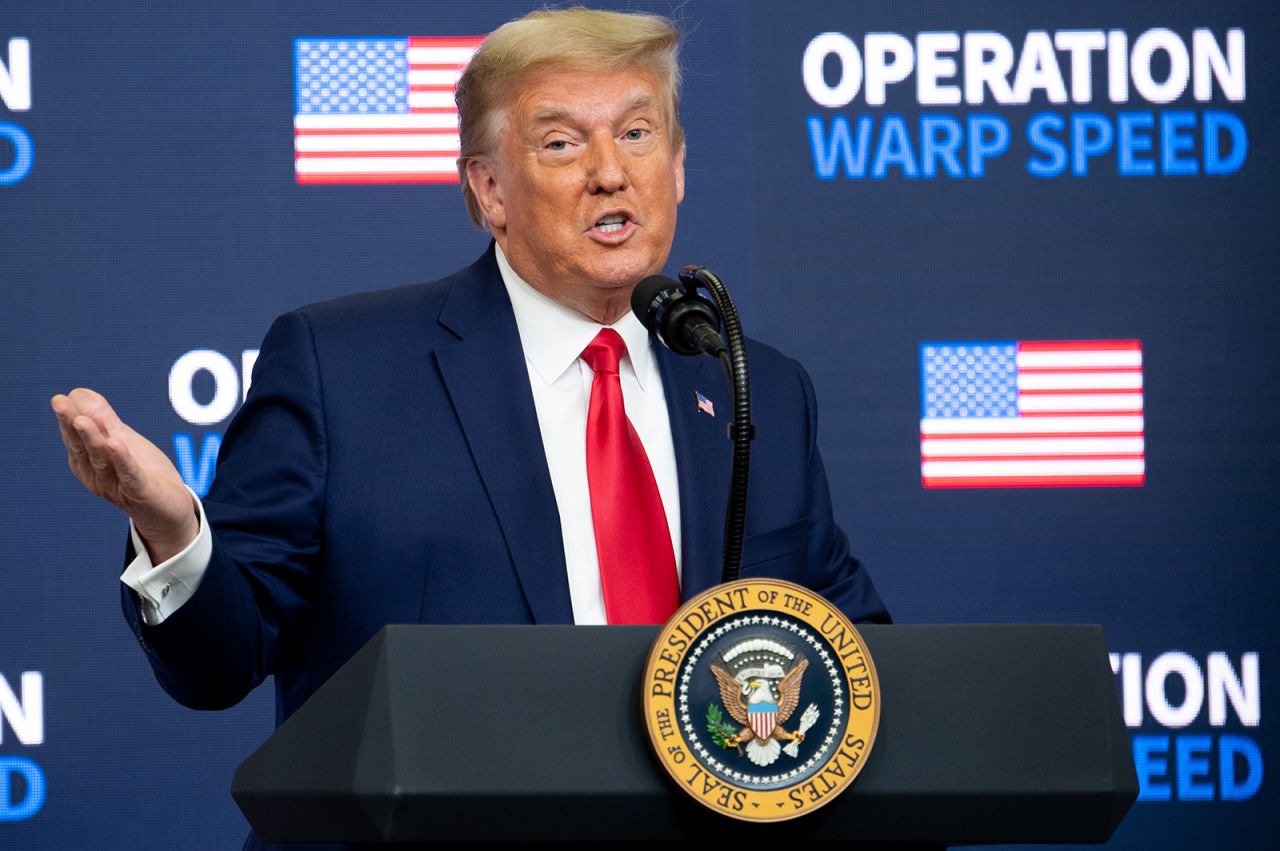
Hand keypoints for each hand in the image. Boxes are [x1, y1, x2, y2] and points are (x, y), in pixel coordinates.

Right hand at [51, 388, 199, 562]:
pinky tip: (116, 443)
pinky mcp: (140, 493)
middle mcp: (97, 475)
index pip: (75, 437)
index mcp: (89, 462)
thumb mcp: (122, 441)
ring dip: (92, 439)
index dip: (68, 418)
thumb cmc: (143, 472)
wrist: (169, 509)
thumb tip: (79, 393)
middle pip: (82, 447)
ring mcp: (117, 486)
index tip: (63, 397)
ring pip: (101, 460)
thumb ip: (104, 420)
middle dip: (71, 425)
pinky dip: (122, 459)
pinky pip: (130, 475)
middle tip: (60, 403)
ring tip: (82, 420)